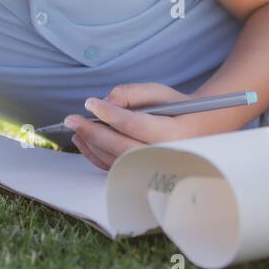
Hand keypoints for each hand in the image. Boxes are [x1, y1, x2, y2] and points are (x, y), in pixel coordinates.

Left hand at [63, 82, 216, 170]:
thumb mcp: (159, 92)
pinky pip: (115, 169)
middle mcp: (166, 156)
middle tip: (71, 119)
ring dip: (91, 145)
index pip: (136, 125)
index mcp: (175, 133)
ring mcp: (155, 171)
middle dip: (93, 133)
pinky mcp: (143, 176)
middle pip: (121, 147)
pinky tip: (84, 141)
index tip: (90, 103)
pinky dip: (95, 156)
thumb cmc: (176, 109)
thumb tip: (106, 103)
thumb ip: (132, 93)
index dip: (110, 114)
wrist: (197, 133)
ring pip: (115, 161)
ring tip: (75, 128)